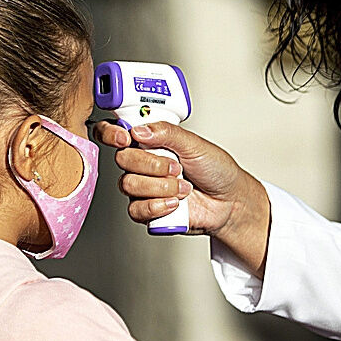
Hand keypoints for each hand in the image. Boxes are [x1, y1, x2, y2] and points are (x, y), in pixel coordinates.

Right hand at [94, 121, 270, 276]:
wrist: (229, 202)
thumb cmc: (215, 170)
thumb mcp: (195, 144)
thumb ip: (167, 133)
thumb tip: (140, 129)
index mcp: (150, 141)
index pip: (115, 132)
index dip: (112, 133)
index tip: (126, 138)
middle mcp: (143, 163)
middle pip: (122, 160)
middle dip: (152, 165)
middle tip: (176, 167)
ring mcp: (143, 188)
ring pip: (129, 185)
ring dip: (161, 187)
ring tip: (182, 187)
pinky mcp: (147, 210)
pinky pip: (136, 209)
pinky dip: (158, 206)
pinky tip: (174, 204)